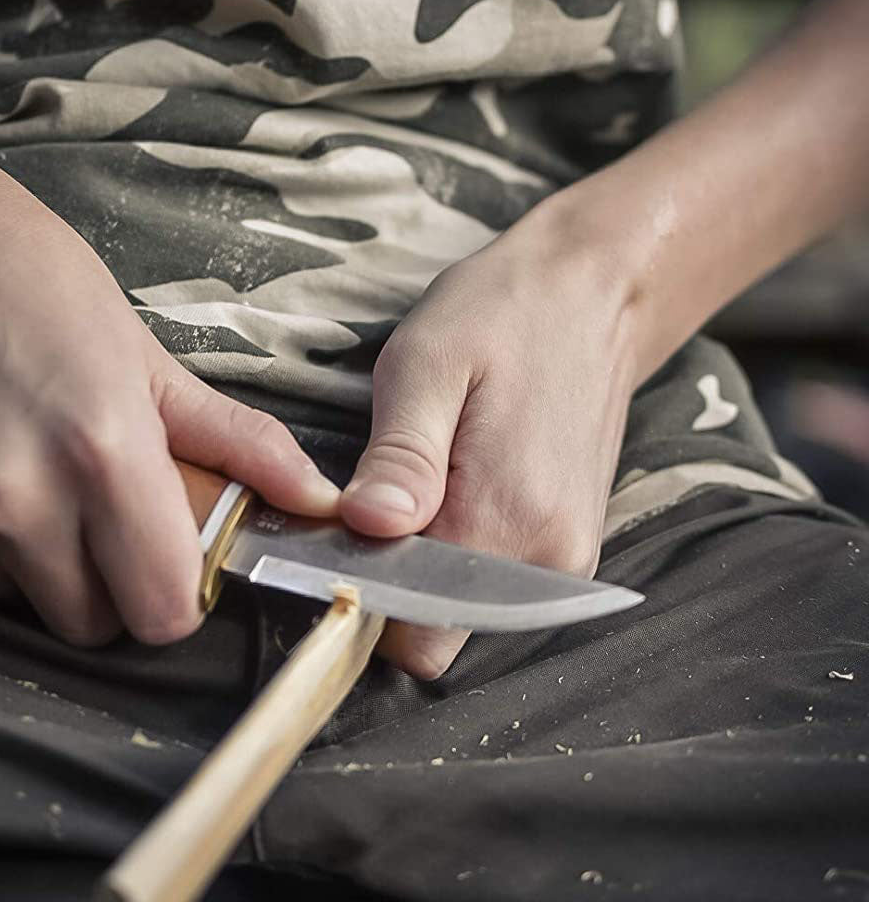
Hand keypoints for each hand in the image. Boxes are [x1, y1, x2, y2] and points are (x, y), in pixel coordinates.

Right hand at [0, 100, 338, 645]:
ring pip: (19, 601)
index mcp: (102, 454)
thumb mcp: (149, 357)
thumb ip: (239, 441)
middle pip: (91, 624)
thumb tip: (314, 496)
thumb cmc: (35, 282)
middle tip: (110, 515)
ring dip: (39, 563)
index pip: (161, 614)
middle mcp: (15, 499)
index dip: (177, 597)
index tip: (174, 562)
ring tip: (38, 475)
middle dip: (113, 586)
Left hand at [339, 198, 638, 677]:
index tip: (339, 544)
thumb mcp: (427, 365)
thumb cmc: (503, 315)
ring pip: (463, 608)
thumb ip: (401, 457)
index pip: (415, 637)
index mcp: (509, 519)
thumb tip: (367, 529)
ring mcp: (569, 554)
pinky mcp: (570, 540)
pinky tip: (452, 485)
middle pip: (438, 630)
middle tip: (374, 497)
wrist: (592, 294)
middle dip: (391, 585)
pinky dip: (460, 551)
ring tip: (418, 480)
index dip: (364, 603)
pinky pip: (494, 580)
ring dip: (425, 565)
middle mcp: (551, 558)